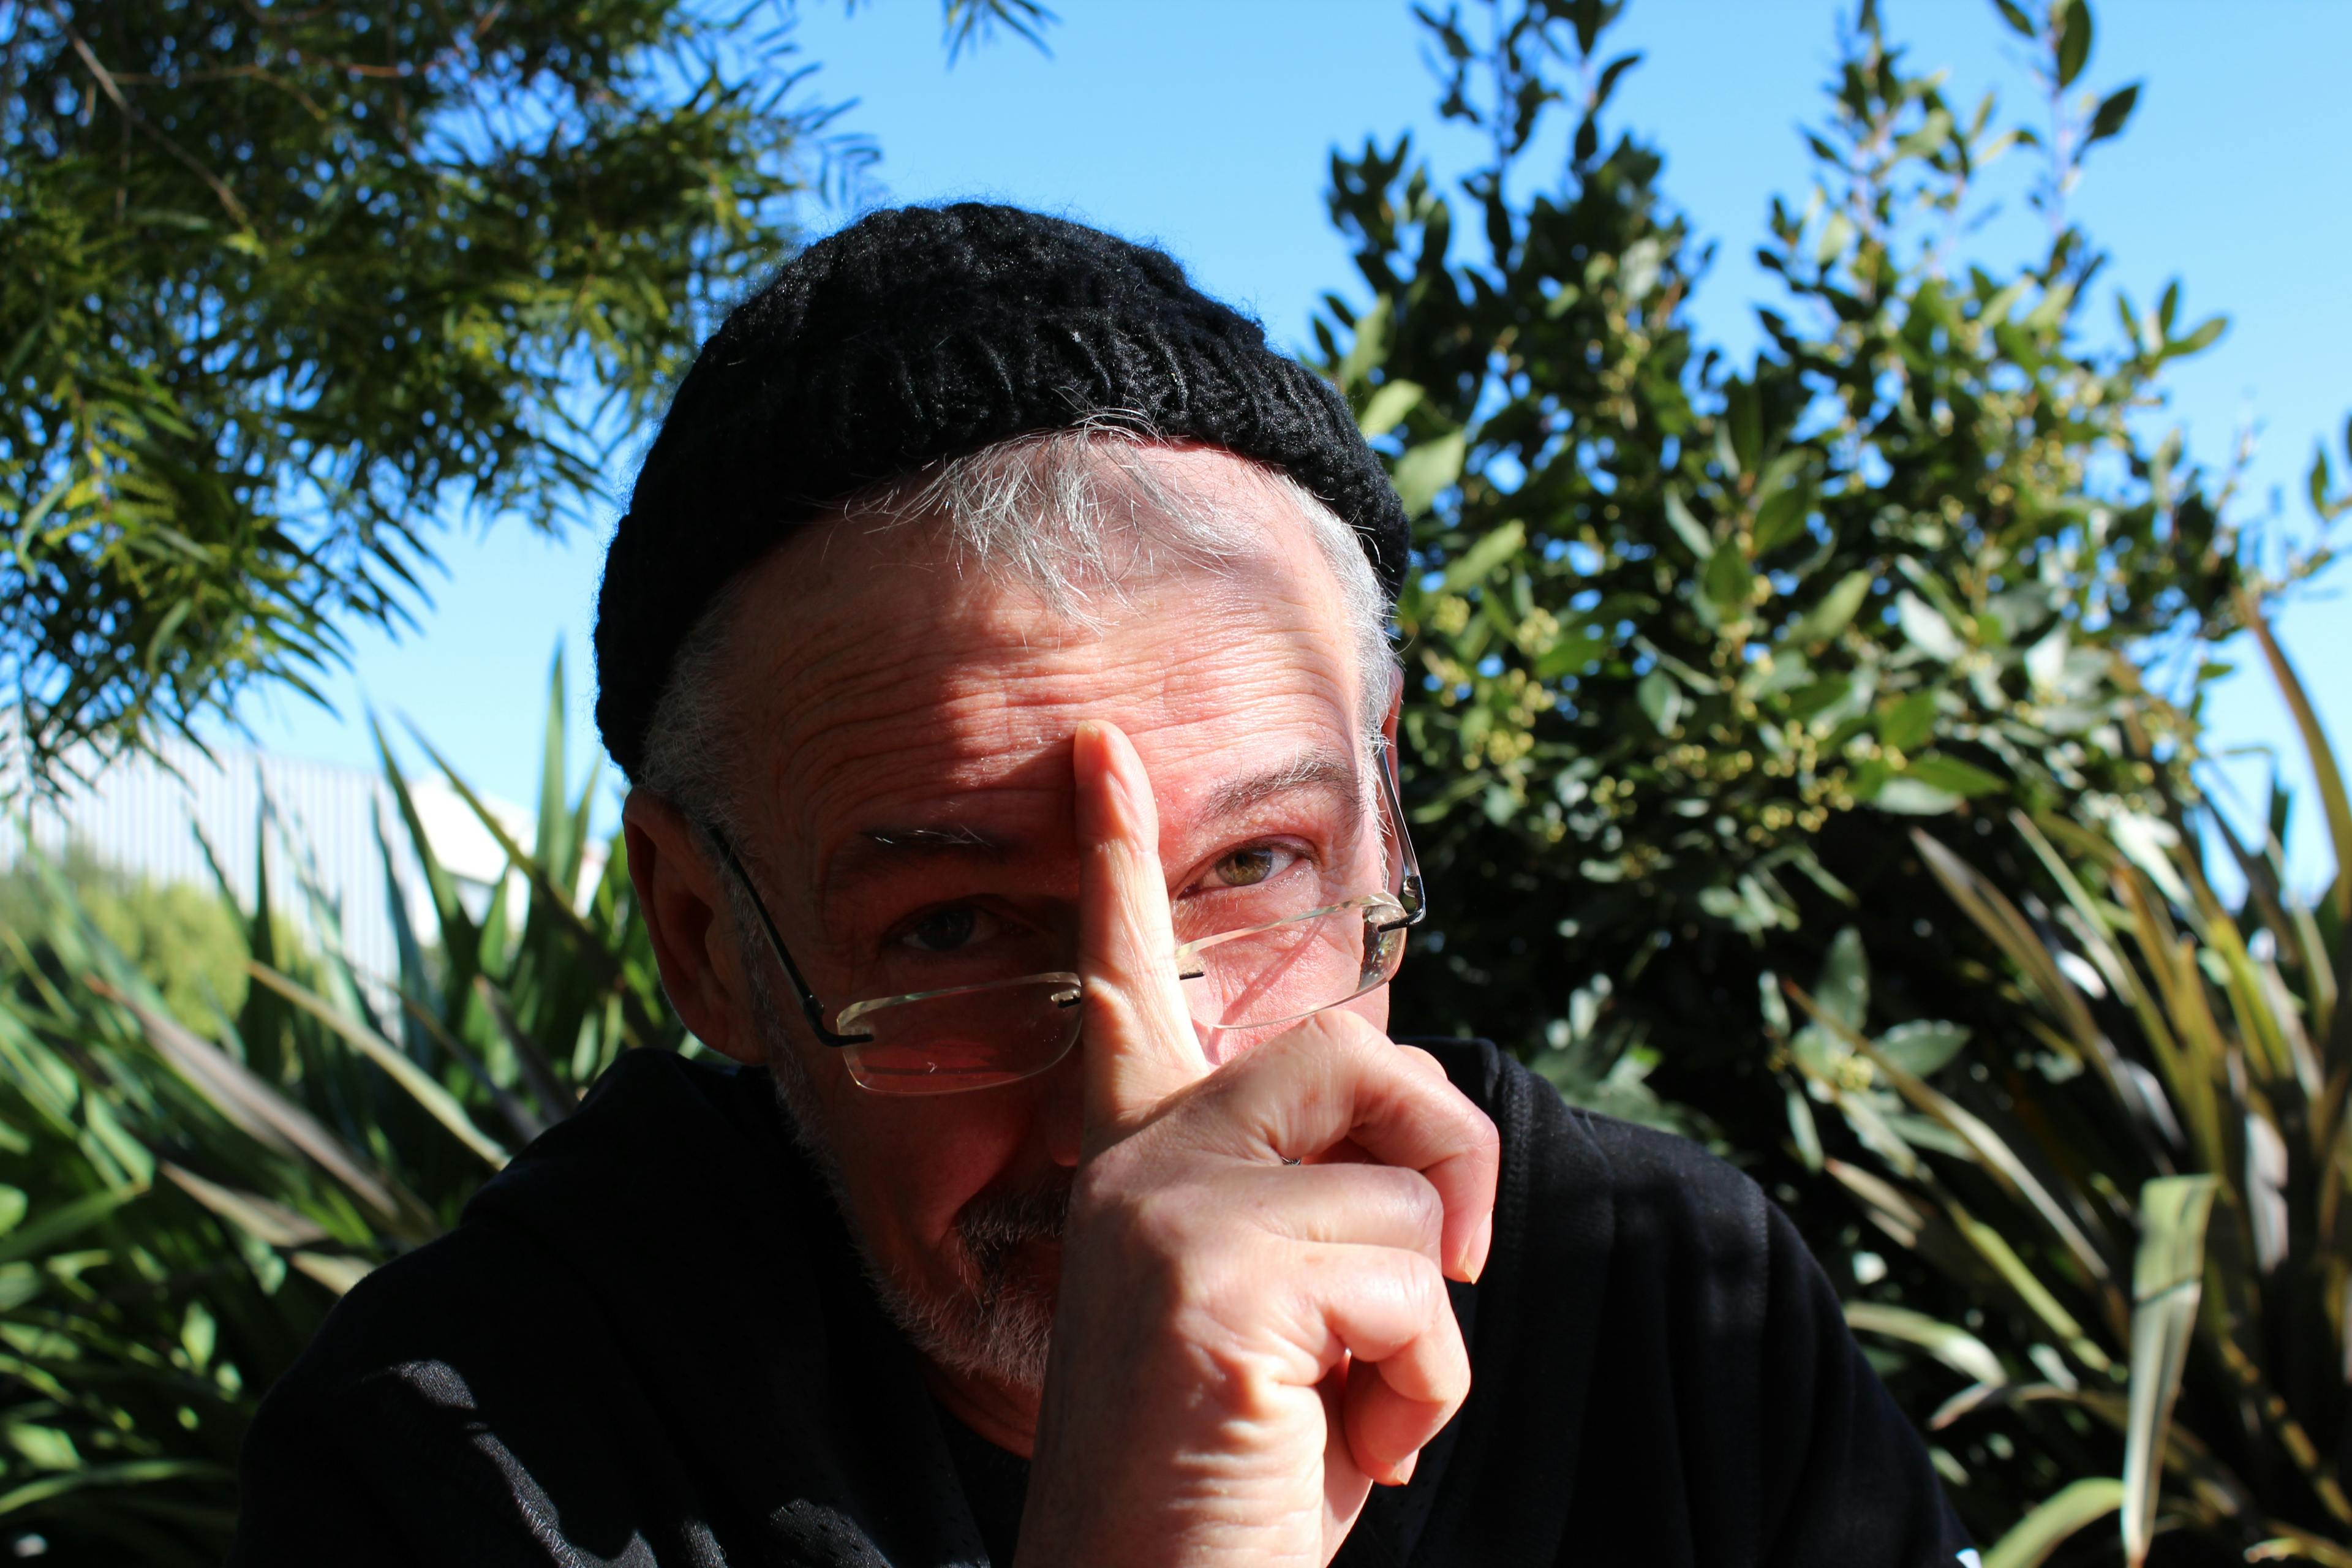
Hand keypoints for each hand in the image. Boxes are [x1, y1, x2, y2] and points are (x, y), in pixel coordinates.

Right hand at [1016, 722, 1498, 1567]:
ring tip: (1355, 1414)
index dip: (1116, 866)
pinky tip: (1350, 1450)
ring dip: (1428, 1326)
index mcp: (1139, 1174)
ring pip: (1405, 1187)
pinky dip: (1423, 1386)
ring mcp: (1159, 1213)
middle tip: (1452, 1270)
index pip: (1126, 993)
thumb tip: (1420, 1142)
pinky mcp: (1205, 1274)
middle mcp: (1131, 1171)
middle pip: (1352, 1051)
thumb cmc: (1237, 1492)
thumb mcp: (1296, 1327)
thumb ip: (1322, 1213)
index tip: (1103, 753)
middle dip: (1447, 1151)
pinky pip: (1410, 1281)